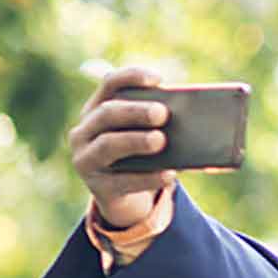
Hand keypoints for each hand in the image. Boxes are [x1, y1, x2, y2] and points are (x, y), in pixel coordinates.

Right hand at [70, 67, 174, 228]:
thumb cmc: (140, 160)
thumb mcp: (144, 138)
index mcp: (96, 110)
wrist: (125, 200)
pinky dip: (148, 178)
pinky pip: (123, 181)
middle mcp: (84, 132)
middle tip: (162, 113)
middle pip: (107, 113)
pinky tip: (169, 175)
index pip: (109, 84)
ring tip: (160, 140)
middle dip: (135, 111)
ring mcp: (86, 159)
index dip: (131, 77)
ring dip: (135, 140)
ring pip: (108, 145)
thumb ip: (158, 126)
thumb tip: (194, 121)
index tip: (158, 78)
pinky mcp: (98, 188)